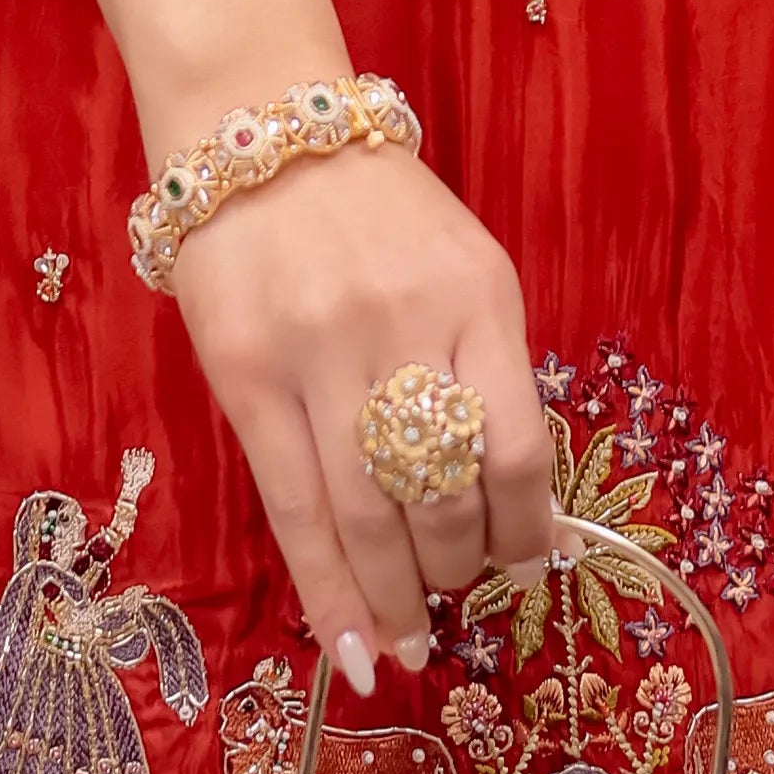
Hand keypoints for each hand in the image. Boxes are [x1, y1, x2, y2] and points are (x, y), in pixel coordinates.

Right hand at [168, 142, 555, 685]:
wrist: (261, 129)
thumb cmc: (376, 211)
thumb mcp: (461, 268)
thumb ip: (486, 373)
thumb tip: (519, 510)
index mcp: (477, 297)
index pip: (518, 449)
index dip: (526, 533)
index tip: (525, 569)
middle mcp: (403, 326)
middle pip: (445, 493)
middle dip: (457, 569)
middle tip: (453, 595)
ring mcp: (319, 352)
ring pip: (370, 514)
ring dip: (398, 596)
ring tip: (408, 635)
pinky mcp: (247, 375)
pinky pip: (293, 508)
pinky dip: (327, 589)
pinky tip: (351, 644)